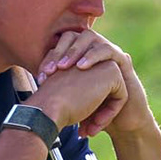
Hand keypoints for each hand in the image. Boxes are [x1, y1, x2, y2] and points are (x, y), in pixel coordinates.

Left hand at [34, 29, 155, 138]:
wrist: (121, 122)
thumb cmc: (93, 112)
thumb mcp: (71, 100)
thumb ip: (58, 90)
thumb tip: (37, 88)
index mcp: (80, 56)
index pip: (61, 44)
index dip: (49, 57)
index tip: (40, 76)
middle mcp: (94, 51)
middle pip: (74, 36)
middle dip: (60, 52)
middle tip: (50, 70)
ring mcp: (109, 53)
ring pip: (91, 38)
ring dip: (75, 51)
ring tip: (64, 67)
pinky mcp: (123, 61)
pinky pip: (109, 50)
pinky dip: (94, 56)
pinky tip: (82, 67)